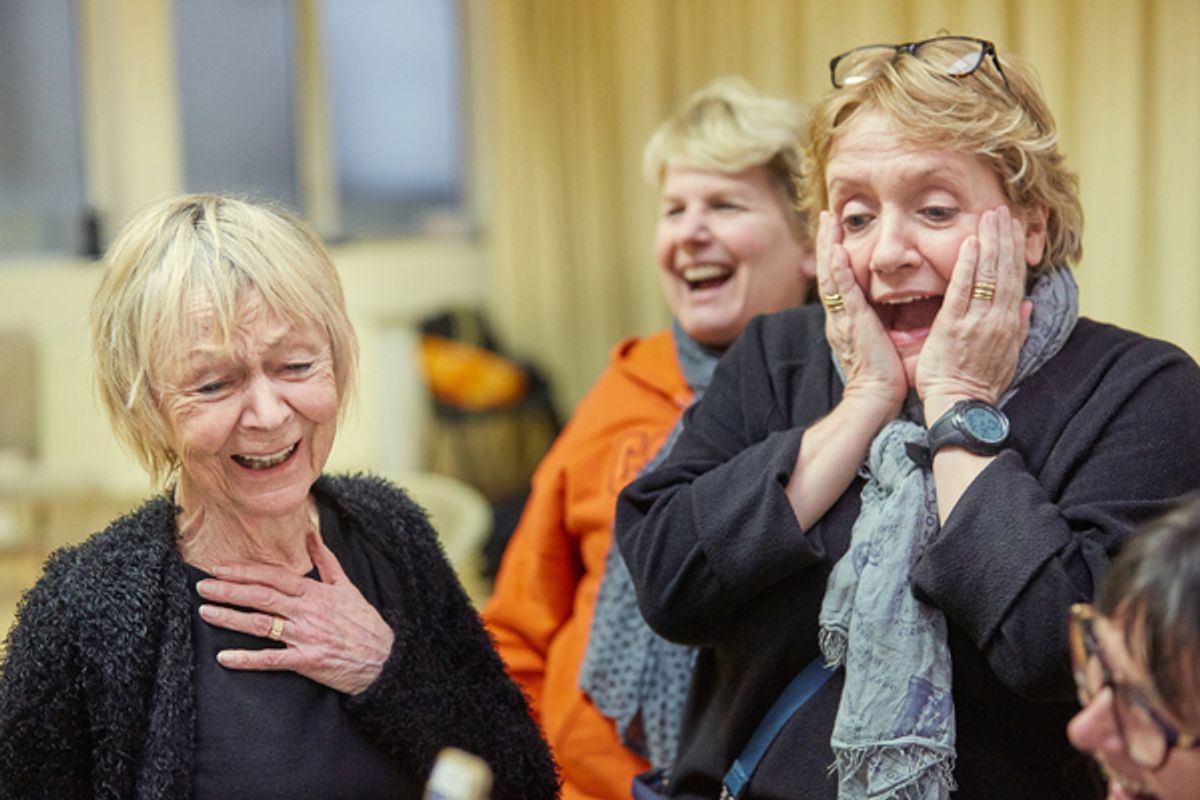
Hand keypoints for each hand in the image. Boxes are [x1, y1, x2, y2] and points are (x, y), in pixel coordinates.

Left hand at [196, 531, 395, 694]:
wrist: (384, 659)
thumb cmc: (364, 623)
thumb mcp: (347, 587)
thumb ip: (326, 561)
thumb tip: (311, 534)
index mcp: (316, 592)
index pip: (274, 577)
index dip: (245, 571)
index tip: (220, 568)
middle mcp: (308, 611)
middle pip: (261, 597)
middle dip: (229, 590)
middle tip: (202, 586)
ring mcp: (306, 636)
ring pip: (260, 624)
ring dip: (230, 617)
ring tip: (205, 611)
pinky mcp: (306, 662)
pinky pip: (271, 660)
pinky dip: (247, 659)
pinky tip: (224, 657)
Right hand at [815, 211, 906, 414]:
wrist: (875, 397)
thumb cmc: (883, 375)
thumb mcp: (879, 340)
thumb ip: (879, 321)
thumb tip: (892, 307)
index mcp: (846, 319)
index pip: (838, 280)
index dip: (834, 254)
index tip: (836, 232)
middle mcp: (839, 315)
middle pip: (828, 271)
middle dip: (825, 241)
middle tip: (826, 215)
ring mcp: (843, 319)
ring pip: (830, 276)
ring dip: (827, 246)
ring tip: (827, 221)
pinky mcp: (852, 324)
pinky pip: (842, 293)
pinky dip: (837, 270)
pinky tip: (836, 251)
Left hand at [916, 205, 1031, 416]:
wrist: (961, 406)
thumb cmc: (979, 385)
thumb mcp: (1008, 357)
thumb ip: (1018, 329)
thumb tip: (1028, 306)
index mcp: (1009, 324)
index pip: (1015, 280)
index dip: (1016, 252)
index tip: (1015, 228)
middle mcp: (997, 318)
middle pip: (1005, 270)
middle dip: (1005, 237)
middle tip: (1002, 210)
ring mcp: (977, 320)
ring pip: (988, 274)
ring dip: (990, 242)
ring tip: (990, 215)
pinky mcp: (954, 325)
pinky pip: (962, 290)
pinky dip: (968, 265)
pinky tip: (971, 243)